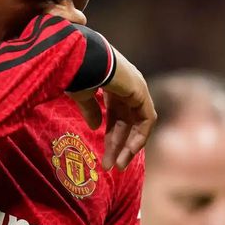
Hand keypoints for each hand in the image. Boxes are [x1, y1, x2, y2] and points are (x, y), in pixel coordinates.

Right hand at [68, 48, 155, 170]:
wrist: (85, 59)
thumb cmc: (78, 72)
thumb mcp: (82, 95)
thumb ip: (90, 110)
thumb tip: (94, 126)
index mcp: (111, 83)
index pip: (115, 114)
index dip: (110, 135)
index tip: (103, 154)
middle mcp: (127, 86)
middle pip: (125, 122)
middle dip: (117, 145)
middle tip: (111, 165)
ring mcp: (137, 89)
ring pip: (136, 123)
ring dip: (128, 145)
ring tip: (118, 165)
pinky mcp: (141, 93)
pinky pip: (146, 120)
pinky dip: (139, 136)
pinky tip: (128, 151)